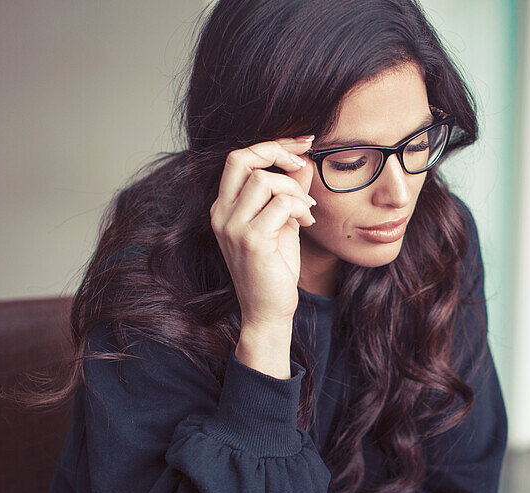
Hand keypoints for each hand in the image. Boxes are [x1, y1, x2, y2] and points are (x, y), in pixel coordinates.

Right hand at [209, 137, 315, 376]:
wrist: (268, 310)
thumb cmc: (274, 269)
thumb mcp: (283, 223)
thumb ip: (289, 192)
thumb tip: (304, 161)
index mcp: (224, 207)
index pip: (239, 159)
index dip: (273, 145)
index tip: (302, 145)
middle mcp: (222, 213)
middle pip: (242, 158)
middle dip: (278, 152)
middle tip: (304, 163)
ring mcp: (233, 227)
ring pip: (264, 180)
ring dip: (294, 189)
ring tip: (307, 209)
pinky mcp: (251, 241)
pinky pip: (280, 204)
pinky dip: (299, 207)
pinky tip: (307, 223)